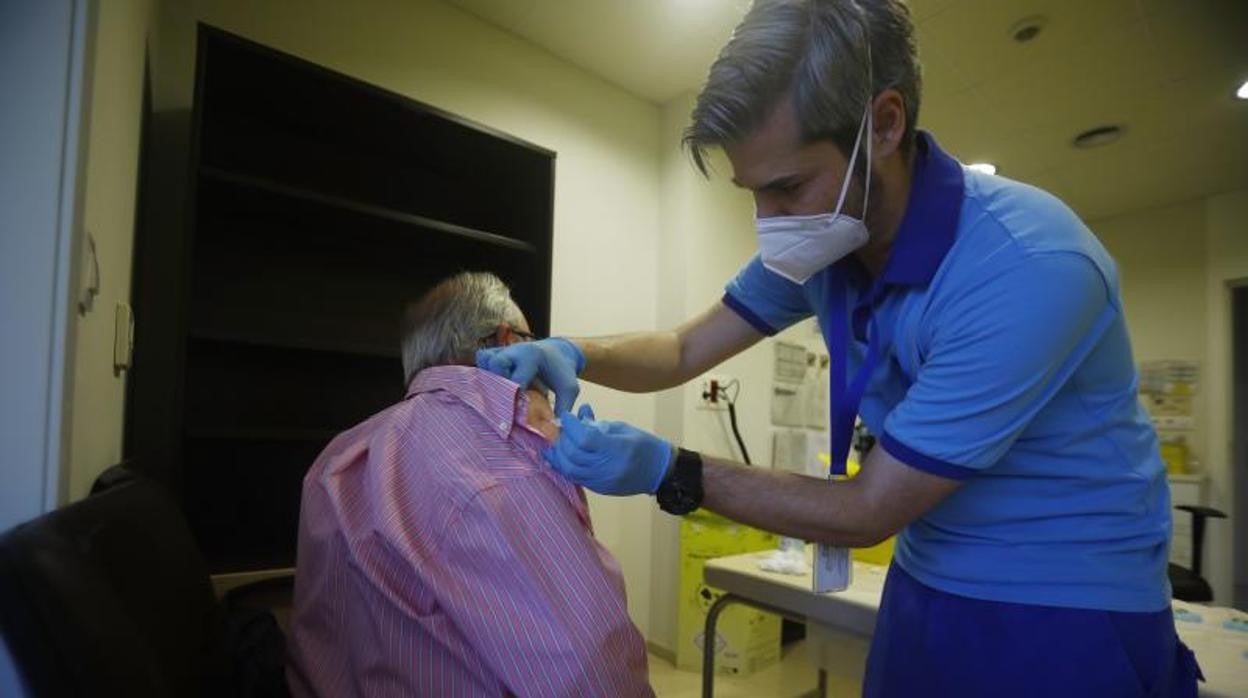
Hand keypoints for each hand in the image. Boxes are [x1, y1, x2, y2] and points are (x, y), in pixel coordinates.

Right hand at [475, 337, 584, 413]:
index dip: (514, 399)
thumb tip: (555, 430)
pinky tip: (493, 386)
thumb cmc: (562, 372)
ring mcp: (505, 350)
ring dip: (489, 378)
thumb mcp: (569, 388)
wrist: (557, 352)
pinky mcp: (497, 353)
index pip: (516, 379)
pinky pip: (482, 359)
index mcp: (533, 357)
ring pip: (486, 361)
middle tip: (506, 402)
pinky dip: (484, 372)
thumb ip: (564, 407)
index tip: (516, 415)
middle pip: (496, 364)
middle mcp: (516, 350)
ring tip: (499, 395)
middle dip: (498, 385)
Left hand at [543, 405, 672, 495]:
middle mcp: (608, 467)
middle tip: (562, 429)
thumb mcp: (623, 428)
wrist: (660, 472)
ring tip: (557, 443)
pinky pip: (575, 478)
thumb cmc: (644, 445)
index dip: (571, 426)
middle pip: (574, 455)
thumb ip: (599, 424)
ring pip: (570, 469)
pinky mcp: (599, 489)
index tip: (566, 416)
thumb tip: (580, 413)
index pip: (586, 438)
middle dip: (563, 439)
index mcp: (618, 448)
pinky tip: (560, 457)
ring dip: (559, 455)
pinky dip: (564, 466)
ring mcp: (602, 481)